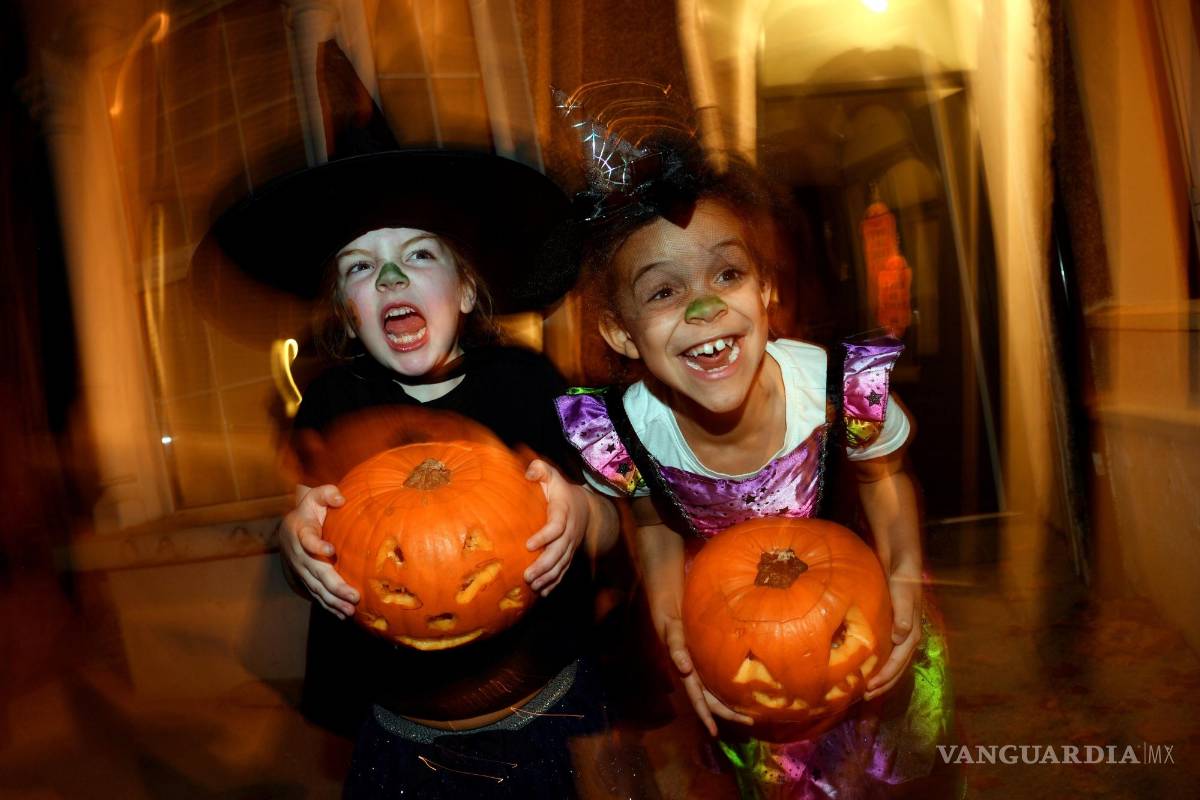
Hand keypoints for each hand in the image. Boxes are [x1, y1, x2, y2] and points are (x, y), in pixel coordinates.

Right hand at [279, 485, 358, 618]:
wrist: (288, 530)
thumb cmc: (309, 512)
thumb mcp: (315, 497)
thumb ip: (327, 494)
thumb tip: (341, 499)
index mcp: (300, 532)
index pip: (307, 539)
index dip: (317, 545)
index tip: (330, 549)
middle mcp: (298, 554)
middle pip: (316, 572)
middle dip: (335, 585)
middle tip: (354, 596)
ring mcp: (300, 570)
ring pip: (317, 588)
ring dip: (333, 601)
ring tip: (350, 611)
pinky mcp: (304, 580)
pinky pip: (316, 595)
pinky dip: (328, 606)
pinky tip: (342, 615)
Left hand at [523, 460, 586, 595]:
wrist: (587, 507)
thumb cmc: (561, 491)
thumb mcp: (552, 476)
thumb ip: (540, 470)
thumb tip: (529, 472)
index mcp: (563, 512)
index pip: (556, 526)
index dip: (544, 536)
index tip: (528, 545)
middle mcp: (570, 531)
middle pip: (560, 551)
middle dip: (544, 565)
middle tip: (527, 575)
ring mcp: (571, 545)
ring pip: (562, 564)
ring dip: (547, 577)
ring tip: (532, 586)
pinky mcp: (570, 554)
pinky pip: (564, 570)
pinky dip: (554, 583)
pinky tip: (542, 593)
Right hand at [664, 617, 752, 735]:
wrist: (670, 600)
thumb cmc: (670, 615)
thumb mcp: (671, 629)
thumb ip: (676, 646)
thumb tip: (684, 667)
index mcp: (685, 670)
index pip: (696, 698)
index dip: (705, 716)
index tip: (714, 733)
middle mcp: (694, 672)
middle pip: (712, 700)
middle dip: (729, 713)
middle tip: (751, 721)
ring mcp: (701, 666)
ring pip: (718, 690)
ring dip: (733, 702)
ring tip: (752, 710)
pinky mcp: (708, 657)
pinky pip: (721, 675)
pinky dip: (732, 684)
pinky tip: (745, 686)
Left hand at [865, 570, 921, 698]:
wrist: (901, 563)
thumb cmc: (903, 578)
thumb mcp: (903, 594)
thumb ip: (904, 614)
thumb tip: (901, 638)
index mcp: (912, 635)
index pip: (898, 663)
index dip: (885, 678)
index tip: (870, 688)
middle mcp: (907, 638)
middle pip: (897, 669)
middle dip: (883, 684)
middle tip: (865, 697)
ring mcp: (900, 634)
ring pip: (892, 663)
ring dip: (881, 677)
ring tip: (866, 689)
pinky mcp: (891, 627)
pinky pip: (886, 652)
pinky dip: (878, 663)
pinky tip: (865, 667)